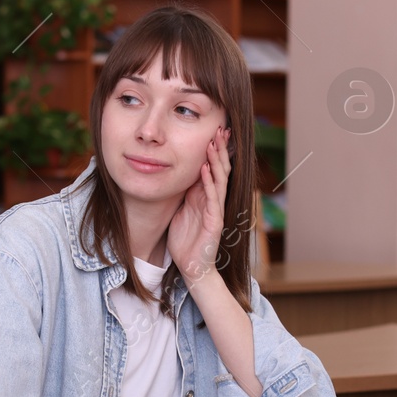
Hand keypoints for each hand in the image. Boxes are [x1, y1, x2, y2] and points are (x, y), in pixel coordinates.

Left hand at [167, 126, 230, 285]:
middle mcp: (214, 201)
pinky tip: (205, 168)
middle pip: (220, 169)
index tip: (214, 131)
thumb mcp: (181, 210)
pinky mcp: (214, 222)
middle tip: (220, 129)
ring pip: (219, 180)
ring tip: (213, 142)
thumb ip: (183, 193)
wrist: (192, 267)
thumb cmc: (185, 241)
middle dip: (220, 149)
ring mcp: (216, 210)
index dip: (214, 150)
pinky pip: (212, 198)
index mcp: (206, 197)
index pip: (214, 168)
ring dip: (216, 160)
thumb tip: (176, 174)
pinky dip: (208, 182)